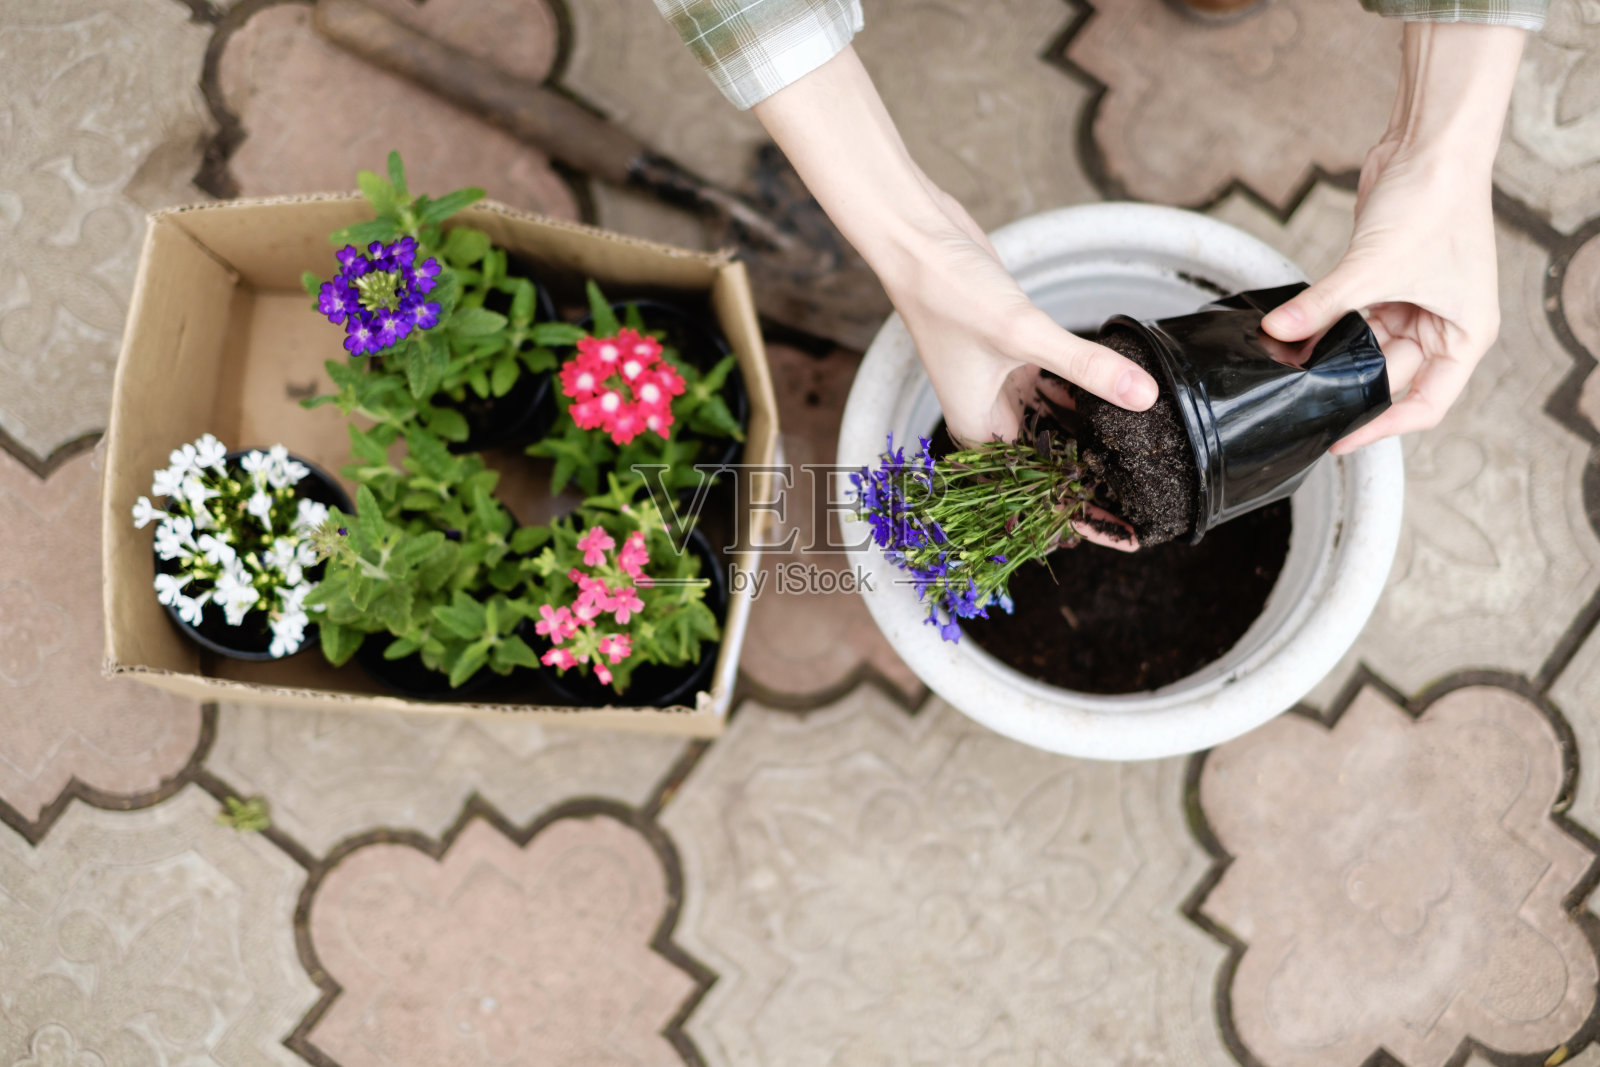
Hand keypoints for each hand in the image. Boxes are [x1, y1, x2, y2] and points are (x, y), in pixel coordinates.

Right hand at [751, 47, 1153, 548]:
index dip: (1072, 516)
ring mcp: (1001, 382)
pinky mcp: (1012, 352)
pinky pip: (1053, 389)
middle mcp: (988, 411)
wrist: (918, 239)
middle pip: (1043, 464)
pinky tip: (1116, 401)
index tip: (1117, 534)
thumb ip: (1085, 366)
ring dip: (1085, 441)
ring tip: (1139, 462)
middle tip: (1141, 501)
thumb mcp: (1022, 333)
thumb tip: (1143, 395)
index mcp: (978, 425)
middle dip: (1084, 482)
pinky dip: (1080, 397)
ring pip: (1051, 426)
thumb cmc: (947, 291)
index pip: (1029, 490)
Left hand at [1260, 22, 1524, 453]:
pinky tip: (1295, 335)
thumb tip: (1279, 332)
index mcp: (1466, 335)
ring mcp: (1415, 304)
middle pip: (1391, 375)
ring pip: (1368, 347)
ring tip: (1291, 366)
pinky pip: (1354, 318)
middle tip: (1301, 399)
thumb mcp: (1375, 266)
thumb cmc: (1436, 202)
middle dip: (1347, 383)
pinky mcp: (1387, 282)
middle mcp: (1444, 325)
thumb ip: (1324, 306)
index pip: (1426, 403)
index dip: (1383, 426)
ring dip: (1332, 353)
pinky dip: (1328, 325)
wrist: (1430, 147)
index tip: (1343, 439)